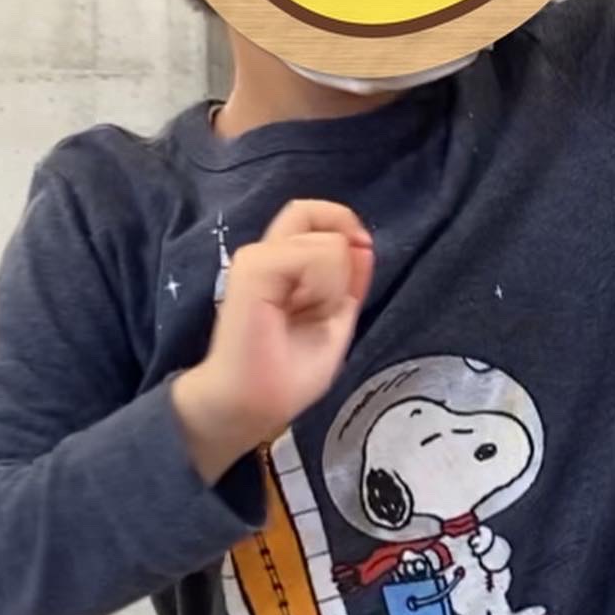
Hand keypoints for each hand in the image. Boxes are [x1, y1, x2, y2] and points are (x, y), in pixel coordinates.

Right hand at [174, 200, 373, 484]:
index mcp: (284, 264)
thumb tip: (363, 245)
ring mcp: (257, 258)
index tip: (361, 253)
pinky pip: (312, 257)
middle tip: (329, 298)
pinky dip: (322, 287)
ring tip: (309, 314)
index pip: (315, 216)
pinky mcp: (253, 268)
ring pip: (325, 242)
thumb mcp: (334, 321)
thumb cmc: (288, 373)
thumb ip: (349, 283)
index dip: (344, 225)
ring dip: (333, 283)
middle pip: (310, 210)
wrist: (251, 404)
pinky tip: (302, 312)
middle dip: (341, 250)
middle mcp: (267, 253)